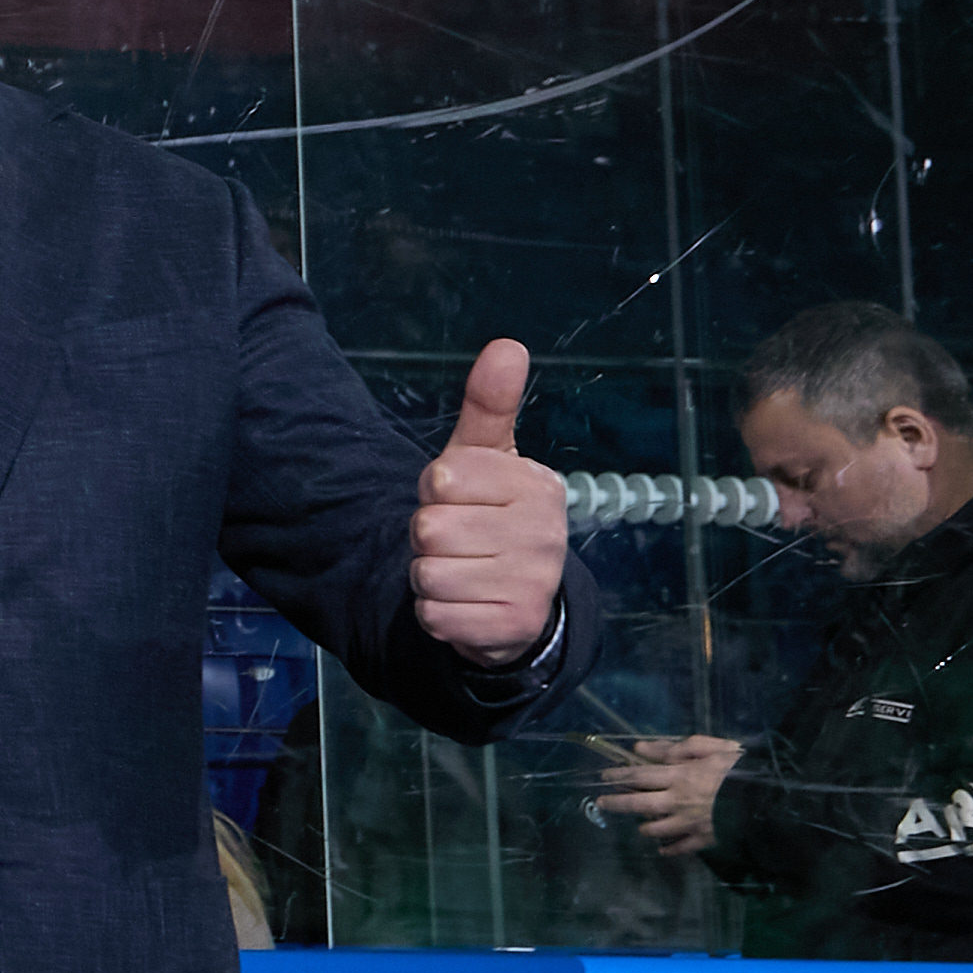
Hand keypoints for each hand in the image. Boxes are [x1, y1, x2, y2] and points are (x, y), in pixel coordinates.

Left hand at [411, 340, 568, 661]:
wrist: (516, 599)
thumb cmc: (490, 514)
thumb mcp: (485, 459)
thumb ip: (489, 405)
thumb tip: (506, 346)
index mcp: (537, 485)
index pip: (440, 478)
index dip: (434, 492)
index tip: (460, 500)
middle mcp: (546, 534)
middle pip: (428, 528)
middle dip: (427, 538)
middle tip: (460, 541)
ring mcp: (534, 583)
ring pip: (427, 573)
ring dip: (428, 577)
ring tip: (463, 572)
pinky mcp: (513, 627)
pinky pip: (435, 616)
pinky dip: (436, 613)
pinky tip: (465, 605)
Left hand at [591, 733, 740, 855]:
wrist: (770, 797)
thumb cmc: (740, 767)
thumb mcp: (710, 747)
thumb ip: (675, 747)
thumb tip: (640, 749)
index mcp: (679, 776)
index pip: (639, 776)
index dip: (619, 776)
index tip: (603, 777)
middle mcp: (679, 801)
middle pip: (640, 804)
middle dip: (618, 803)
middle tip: (601, 804)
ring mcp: (691, 823)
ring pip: (658, 829)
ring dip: (645, 828)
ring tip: (639, 827)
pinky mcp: (706, 839)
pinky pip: (683, 847)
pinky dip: (670, 849)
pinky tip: (661, 850)